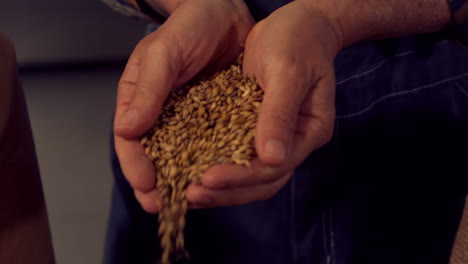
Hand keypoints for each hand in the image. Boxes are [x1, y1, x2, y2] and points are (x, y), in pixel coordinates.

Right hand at [113, 0, 253, 212]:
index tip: (145, 184)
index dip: (135, 164)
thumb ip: (147, 88)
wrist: (225, 14)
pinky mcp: (216, 119)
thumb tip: (127, 129)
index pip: (130, 139)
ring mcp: (189, 119)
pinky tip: (218, 180)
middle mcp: (162, 114)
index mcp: (140, 99)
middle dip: (156, 183)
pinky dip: (212, 164)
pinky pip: (211, 146)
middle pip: (154, 155)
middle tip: (162, 207)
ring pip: (182, 157)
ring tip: (188, 203)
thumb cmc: (189, 26)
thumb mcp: (163, 53)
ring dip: (183, 181)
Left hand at [186, 1, 339, 206]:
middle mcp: (293, 141)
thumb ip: (280, 114)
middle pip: (261, 181)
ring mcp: (276, 137)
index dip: (241, 177)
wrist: (298, 24)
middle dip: (226, 191)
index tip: (209, 178)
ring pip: (248, 174)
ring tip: (184, 192)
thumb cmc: (297, 40)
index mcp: (309, 130)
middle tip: (190, 195)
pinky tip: (189, 169)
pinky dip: (215, 164)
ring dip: (219, 187)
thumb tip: (272, 158)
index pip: (275, 167)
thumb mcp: (288, 72)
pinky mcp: (256, 128)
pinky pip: (236, 154)